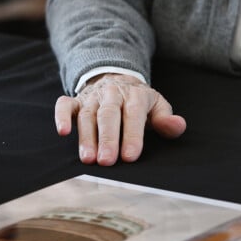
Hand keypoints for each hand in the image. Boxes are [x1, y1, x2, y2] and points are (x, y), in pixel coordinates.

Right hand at [54, 73, 186, 165]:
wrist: (118, 80)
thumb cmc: (139, 102)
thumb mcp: (157, 106)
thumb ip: (166, 119)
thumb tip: (178, 126)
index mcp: (135, 95)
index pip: (134, 114)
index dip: (132, 135)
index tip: (130, 157)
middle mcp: (112, 94)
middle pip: (109, 114)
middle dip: (108, 138)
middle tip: (107, 161)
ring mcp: (92, 97)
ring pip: (88, 115)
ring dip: (86, 137)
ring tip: (88, 159)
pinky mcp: (75, 100)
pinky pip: (64, 105)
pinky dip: (61, 116)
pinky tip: (63, 132)